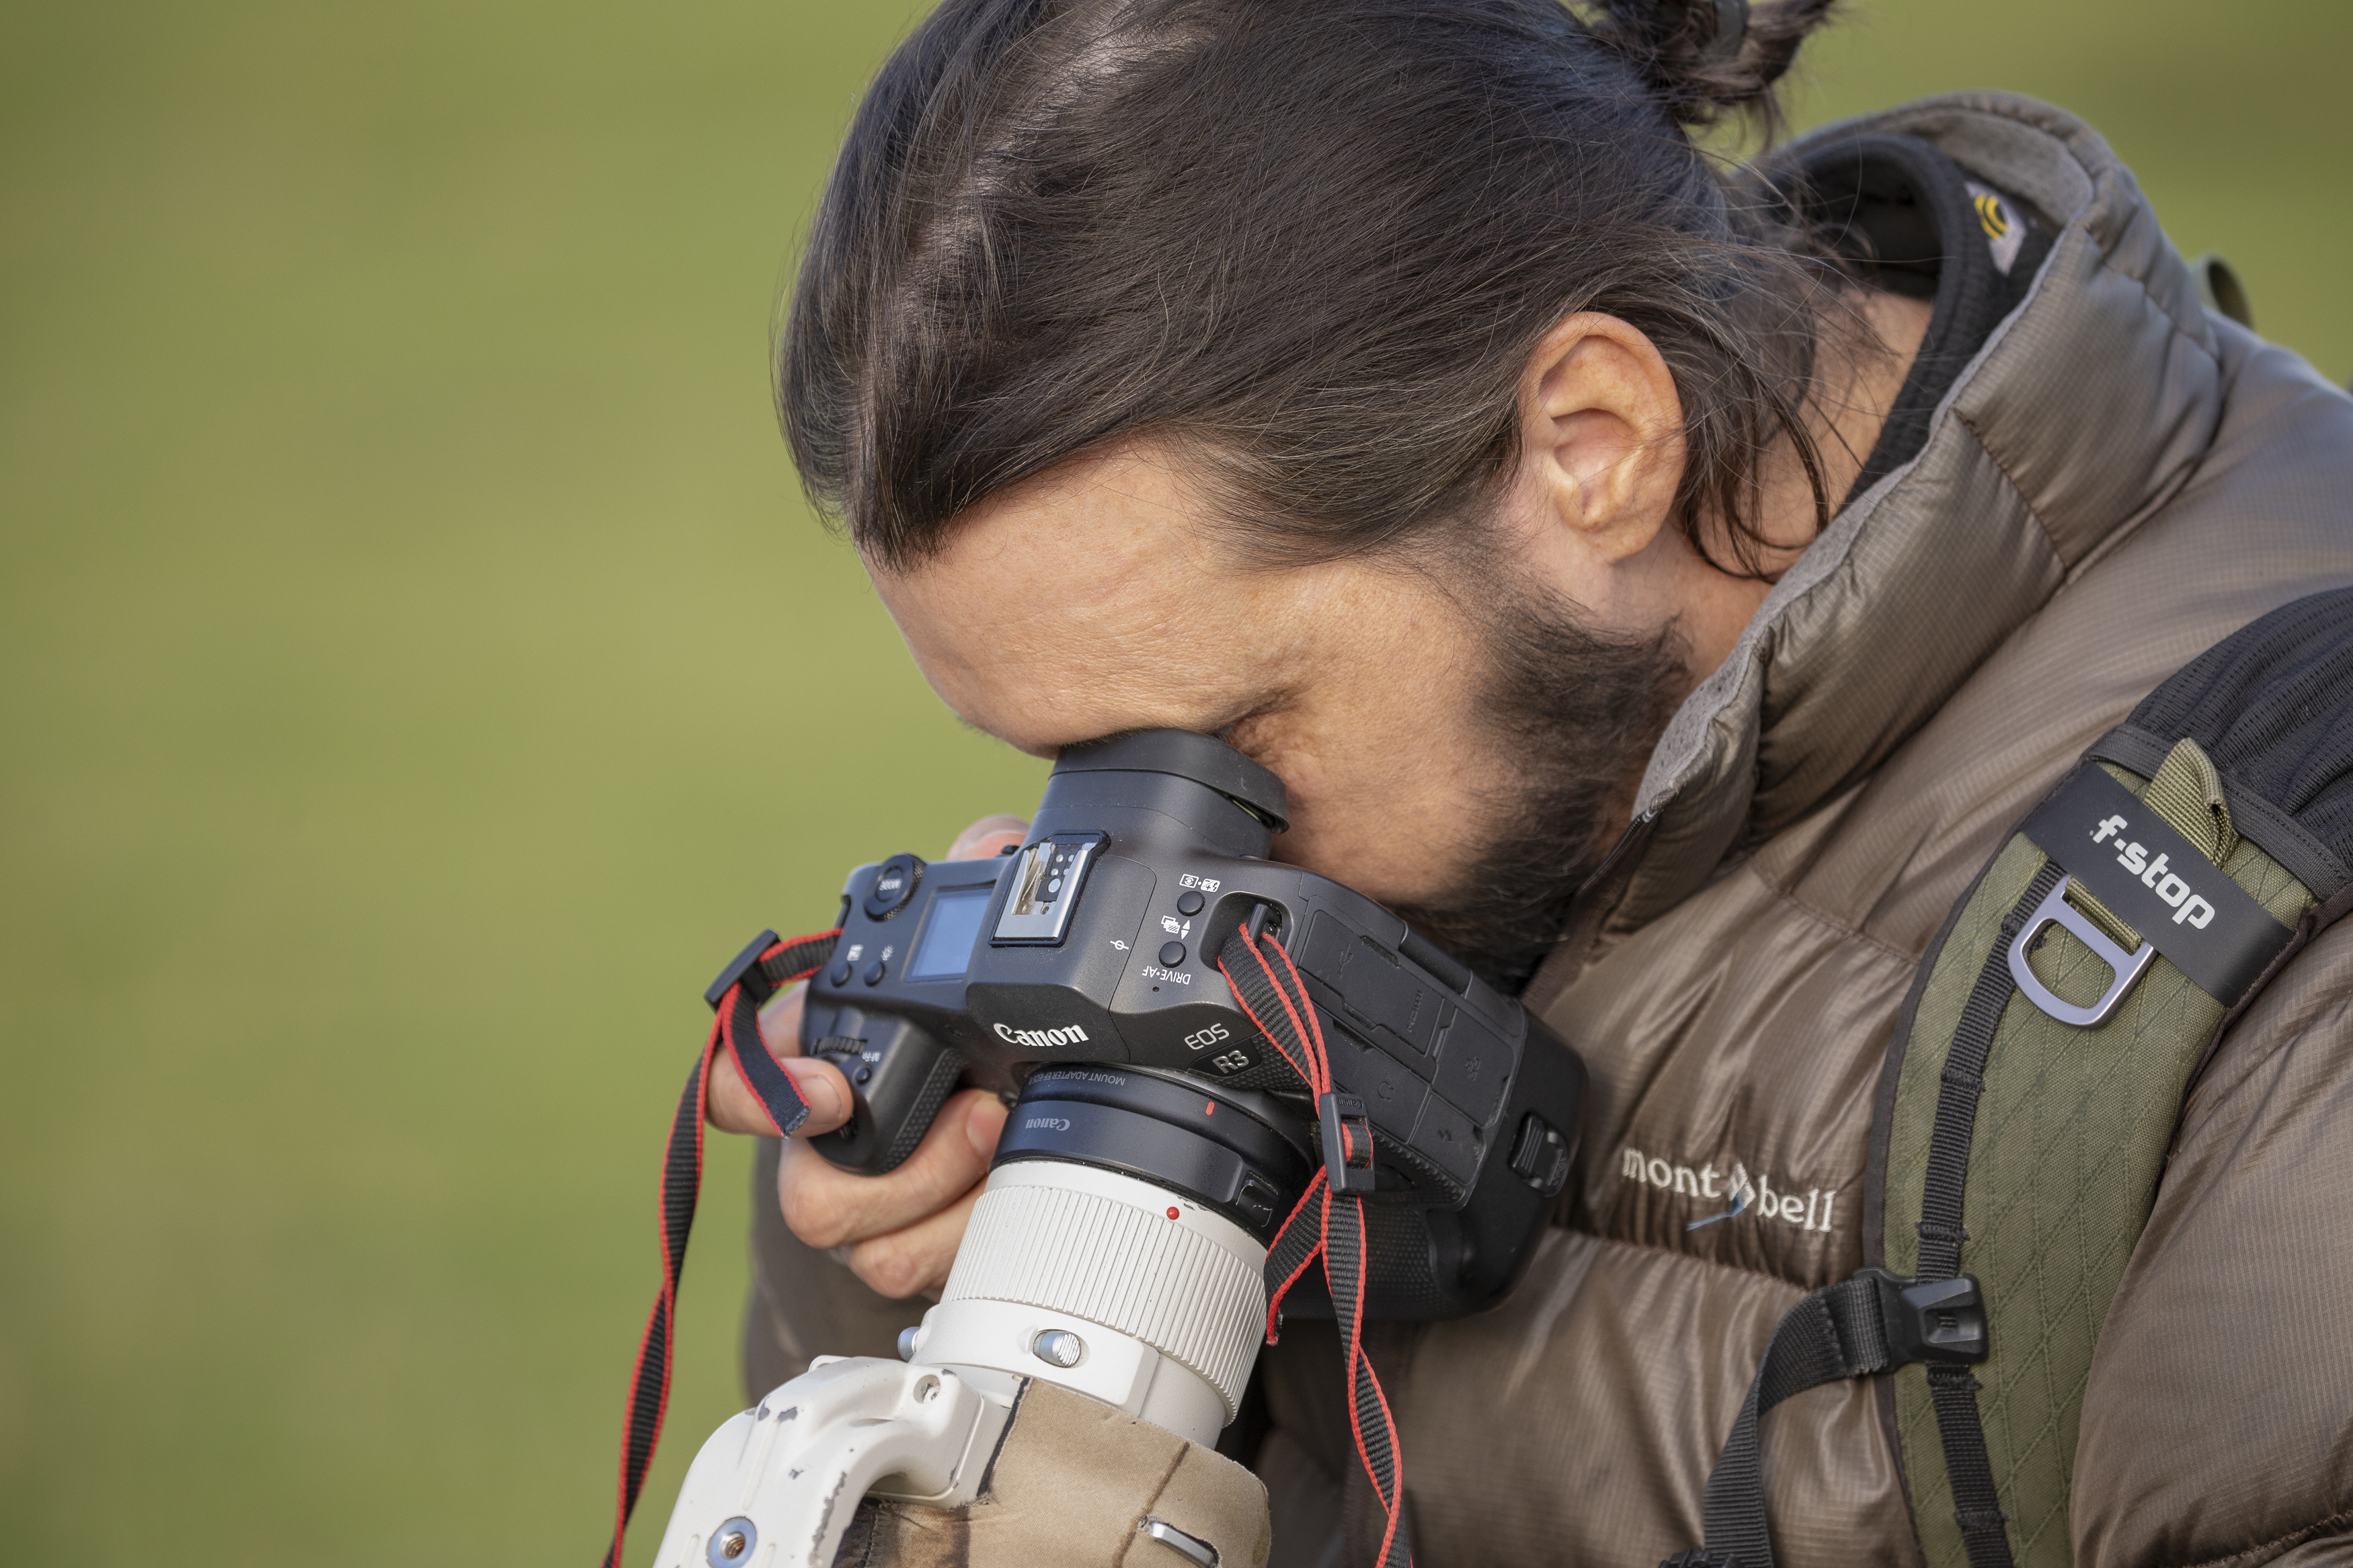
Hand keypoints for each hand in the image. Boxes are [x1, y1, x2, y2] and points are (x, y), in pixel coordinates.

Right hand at [707, 814, 1029, 1297]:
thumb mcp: (979, 933)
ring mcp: (870, 1211)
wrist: (1015, 1098)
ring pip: (868, 1250)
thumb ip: (981, 873)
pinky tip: (1015, 1192)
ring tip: (1009, 1138)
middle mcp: (827, 1144)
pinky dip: (974, 1240)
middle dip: (902, 1171)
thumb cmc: (974, 1011)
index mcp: (818, 1057)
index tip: (828, 1095)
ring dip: (946, 1204)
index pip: (740, 1083)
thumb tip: (995, 849)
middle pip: (807, 1197)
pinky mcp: (918, 1252)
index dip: (759, 1093)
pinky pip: (921, 1278)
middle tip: (981, 1111)